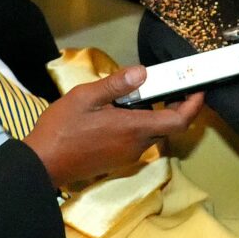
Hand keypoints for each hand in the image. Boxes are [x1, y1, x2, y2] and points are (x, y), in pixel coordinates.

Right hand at [23, 65, 202, 191]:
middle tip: (167, 85)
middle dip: (173, 106)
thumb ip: (116, 84)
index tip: (198, 89)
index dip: (193, 105)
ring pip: (151, 133)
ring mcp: (127, 156)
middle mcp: (137, 146)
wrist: (41, 165)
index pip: (179, 121)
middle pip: (167, 127)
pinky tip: (117, 112)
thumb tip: (143, 72)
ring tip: (135, 94)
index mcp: (134, 129)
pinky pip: (136, 141)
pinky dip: (137, 125)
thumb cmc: (61, 129)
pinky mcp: (116, 161)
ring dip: (151, 115)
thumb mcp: (85, 98)